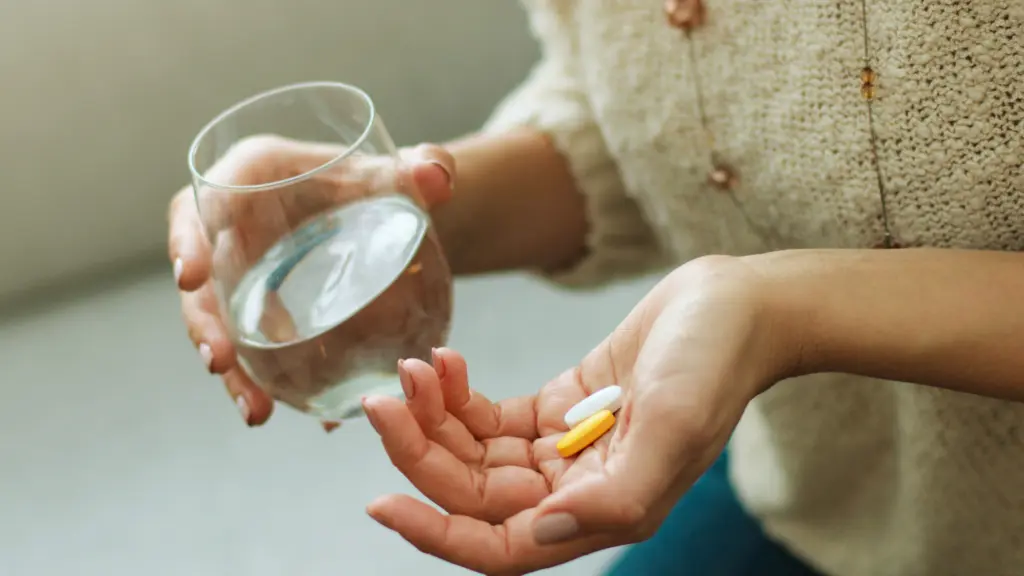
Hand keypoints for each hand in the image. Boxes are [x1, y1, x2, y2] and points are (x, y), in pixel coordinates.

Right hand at [167, 135, 455, 426]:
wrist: (387, 212)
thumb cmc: (380, 180)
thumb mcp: (405, 173)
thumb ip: (425, 167)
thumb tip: (436, 178)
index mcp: (251, 178)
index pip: (203, 202)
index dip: (188, 240)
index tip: (191, 278)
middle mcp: (233, 227)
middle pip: (201, 277)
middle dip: (203, 322)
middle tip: (219, 362)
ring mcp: (242, 273)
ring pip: (220, 324)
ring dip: (233, 370)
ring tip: (255, 411)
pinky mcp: (260, 309)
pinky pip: (250, 347)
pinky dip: (262, 381)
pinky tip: (281, 411)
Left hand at [362, 256, 792, 574]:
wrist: (735, 306)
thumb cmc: (716, 364)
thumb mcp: (674, 426)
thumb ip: (614, 493)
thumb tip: (538, 531)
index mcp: (603, 510)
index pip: (499, 545)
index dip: (436, 532)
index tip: (381, 502)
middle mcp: (576, 489)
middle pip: (473, 492)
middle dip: (421, 449)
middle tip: (384, 397)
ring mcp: (563, 448)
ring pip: (473, 452)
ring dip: (434, 415)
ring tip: (414, 366)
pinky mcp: (558, 407)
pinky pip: (489, 415)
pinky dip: (459, 393)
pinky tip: (445, 361)